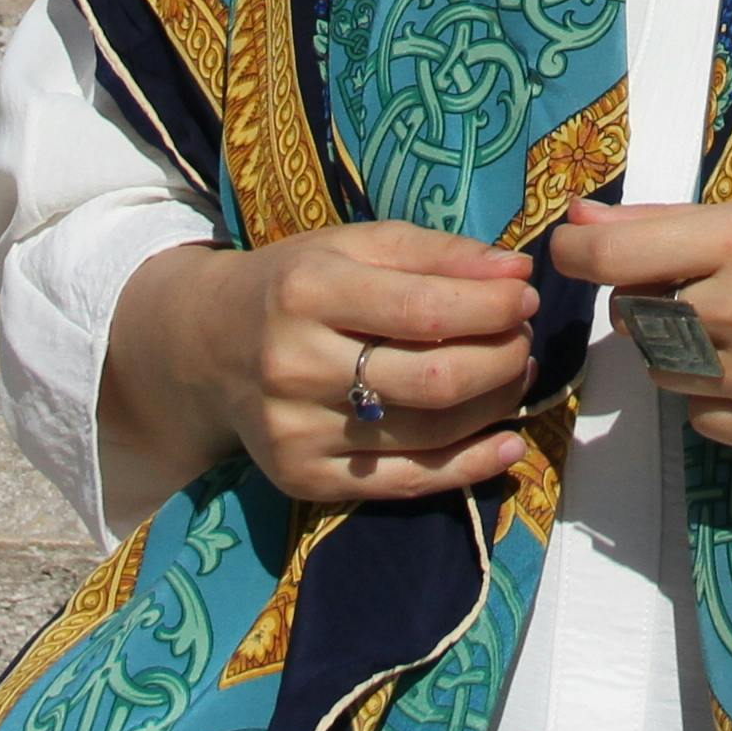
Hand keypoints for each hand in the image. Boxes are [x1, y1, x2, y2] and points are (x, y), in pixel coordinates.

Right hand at [103, 223, 538, 512]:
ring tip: (515, 376)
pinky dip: (468, 468)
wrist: (207, 347)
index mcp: (306, 292)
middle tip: (524, 340)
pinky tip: (506, 444)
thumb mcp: (354, 246)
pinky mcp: (303, 480)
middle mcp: (294, 366)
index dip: (492, 306)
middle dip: (502, 359)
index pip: (424, 310)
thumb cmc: (297, 284)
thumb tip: (518, 270)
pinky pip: (404, 484)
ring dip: (494, 406)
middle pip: (433, 379)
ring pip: (427, 433)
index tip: (525, 294)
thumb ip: (436, 253)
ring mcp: (296, 432)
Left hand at [548, 201, 731, 465]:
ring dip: (682, 354)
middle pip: (636, 320)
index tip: (569, 251)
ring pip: (664, 375)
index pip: (617, 258)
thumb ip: (673, 225)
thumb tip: (577, 219)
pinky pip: (703, 419)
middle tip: (702, 290)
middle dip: (651, 304)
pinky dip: (718, 397)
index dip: (575, 255)